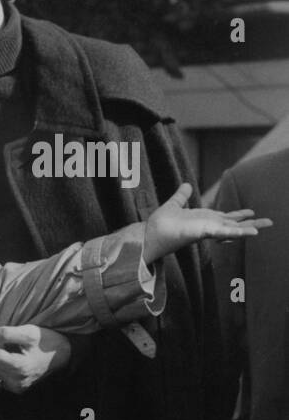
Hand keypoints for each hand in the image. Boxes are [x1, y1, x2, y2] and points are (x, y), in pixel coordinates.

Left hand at [0, 325, 71, 392]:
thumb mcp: (29, 332)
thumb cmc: (47, 341)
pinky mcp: (18, 389)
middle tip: (1, 340)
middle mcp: (17, 381)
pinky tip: (9, 359)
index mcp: (20, 367)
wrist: (63, 355)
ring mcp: (18, 387)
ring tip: (9, 349)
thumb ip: (6, 333)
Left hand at [142, 183, 270, 264]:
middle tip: (268, 222)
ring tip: (266, 225)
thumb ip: (181, 196)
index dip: (237, 215)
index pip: (224, 217)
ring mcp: (208, 230)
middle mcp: (208, 226)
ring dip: (250, 227)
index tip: (250, 213)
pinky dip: (240, 232)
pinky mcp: (205, 232)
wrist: (150, 233)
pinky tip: (253, 232)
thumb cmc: (159, 224)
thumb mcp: (174, 205)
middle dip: (250, 223)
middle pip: (234, 224)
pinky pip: (226, 231)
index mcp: (203, 220)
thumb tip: (186, 185)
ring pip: (234, 228)